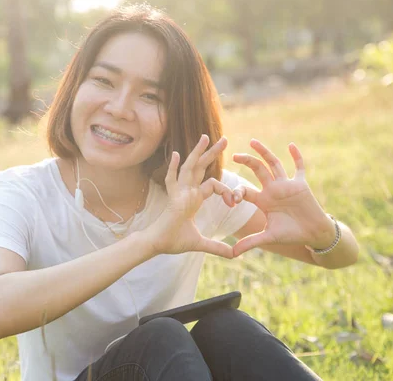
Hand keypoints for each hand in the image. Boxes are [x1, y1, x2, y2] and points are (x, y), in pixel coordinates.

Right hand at [143, 135, 235, 257]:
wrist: (158, 244)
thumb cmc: (173, 241)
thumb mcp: (201, 243)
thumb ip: (217, 247)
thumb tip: (234, 255)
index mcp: (193, 198)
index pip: (213, 185)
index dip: (226, 191)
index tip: (234, 202)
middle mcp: (187, 191)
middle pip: (201, 167)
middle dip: (212, 153)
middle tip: (225, 139)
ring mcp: (179, 193)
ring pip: (190, 168)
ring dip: (198, 152)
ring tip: (206, 137)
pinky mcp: (173, 199)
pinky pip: (173, 180)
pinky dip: (174, 167)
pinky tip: (177, 154)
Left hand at [231, 139, 336, 256]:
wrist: (312, 235)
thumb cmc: (291, 235)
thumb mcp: (268, 237)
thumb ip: (250, 242)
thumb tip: (232, 254)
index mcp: (262, 200)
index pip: (245, 191)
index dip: (236, 192)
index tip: (231, 199)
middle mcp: (272, 189)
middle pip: (257, 170)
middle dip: (246, 162)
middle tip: (234, 155)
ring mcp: (286, 185)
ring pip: (273, 164)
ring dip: (264, 152)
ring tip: (252, 141)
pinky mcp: (301, 184)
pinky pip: (299, 167)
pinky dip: (296, 156)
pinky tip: (290, 145)